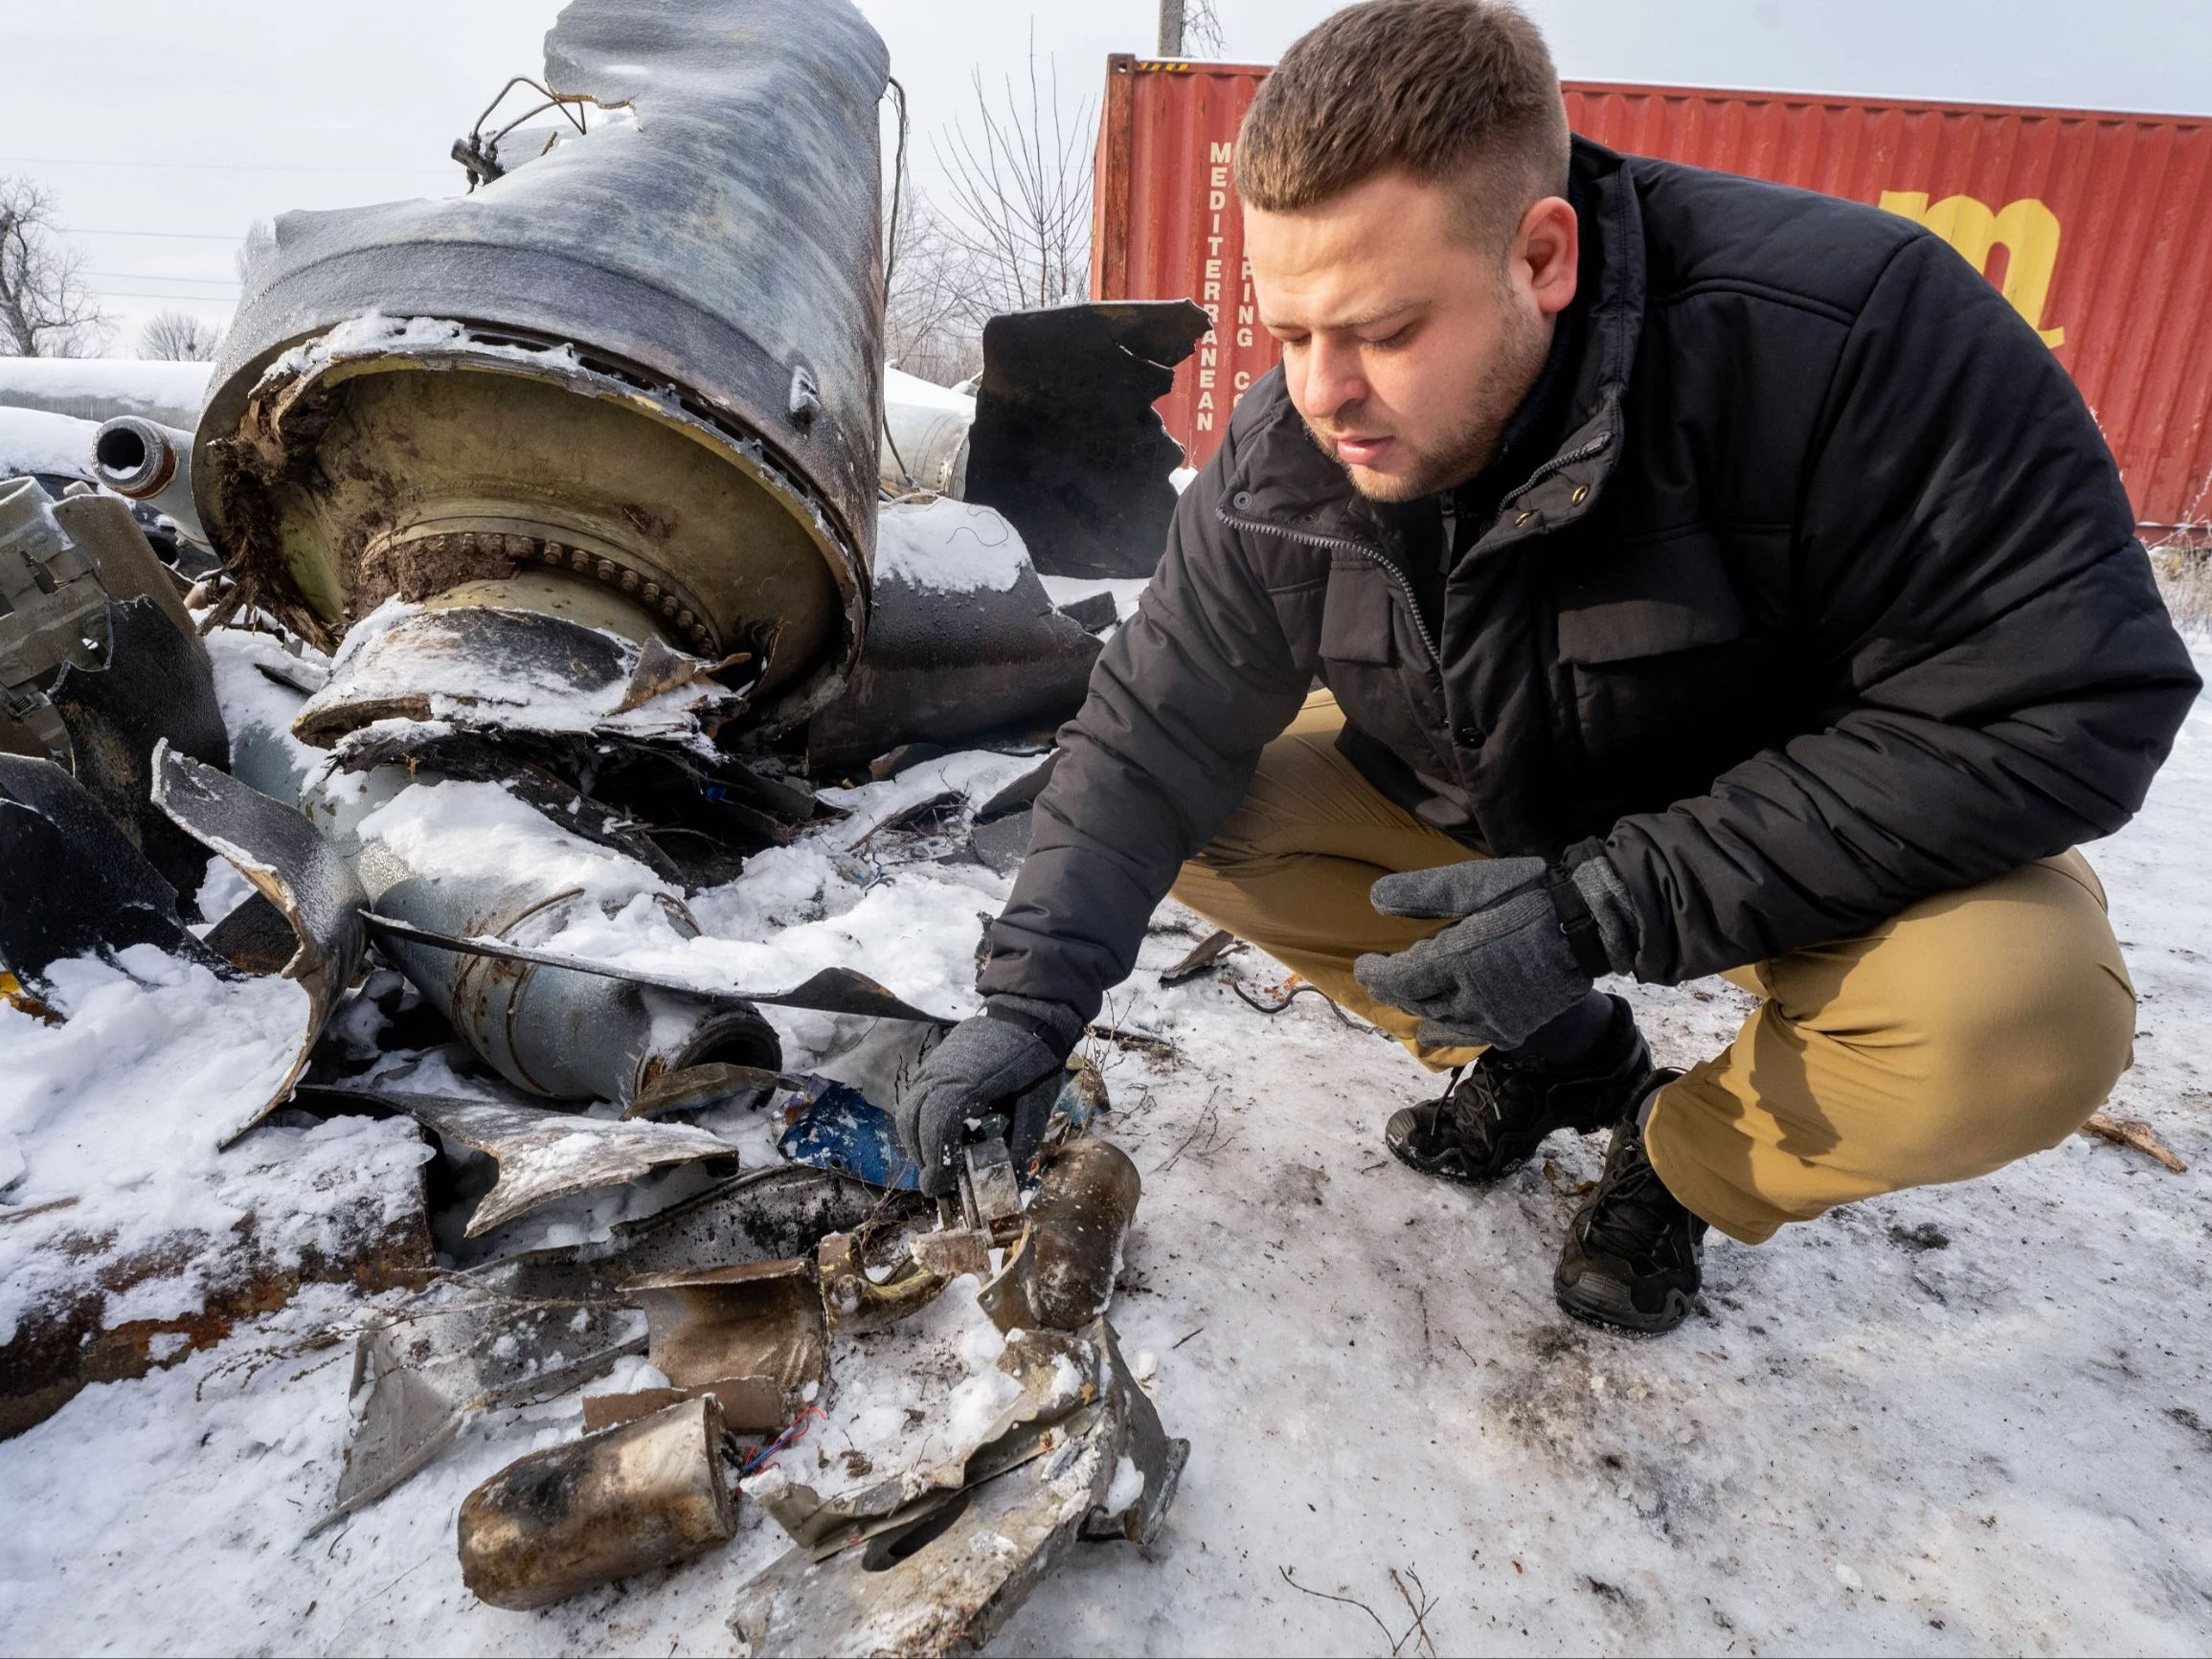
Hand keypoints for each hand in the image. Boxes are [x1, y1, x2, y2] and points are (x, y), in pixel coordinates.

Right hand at [895, 995, 1083, 1195]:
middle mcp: (941, 1072)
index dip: (936, 1162)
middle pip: (912, 1120)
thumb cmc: (1037, 1061)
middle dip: (922, 1155)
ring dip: (916, 1140)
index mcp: (967, 1083)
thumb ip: (1018, 1146)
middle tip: (939, 1180)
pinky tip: (939, 1134)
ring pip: (908, 1108)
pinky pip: (915, 1095)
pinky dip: (919, 1121)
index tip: (942, 1187)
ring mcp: (934, 1064)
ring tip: (937, 1160)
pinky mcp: (933, 1062)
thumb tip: (1005, 1183)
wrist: (1030, 1015)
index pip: (936, 1128)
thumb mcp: (1036, 1108)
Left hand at [1353, 854, 1636, 1049]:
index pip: (1399, 979)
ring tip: (1410, 1011)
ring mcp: (1494, 1017)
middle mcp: (1469, 996)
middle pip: (1418, 1003)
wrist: (1589, 926)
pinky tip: (1449, 1032)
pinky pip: (1475, 1038)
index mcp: (1455, 960)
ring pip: (1443, 1025)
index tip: (1363, 966)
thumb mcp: (1474, 883)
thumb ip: (1423, 893)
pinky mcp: (1516, 1027)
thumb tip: (1375, 901)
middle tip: (1382, 984)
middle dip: (1395, 993)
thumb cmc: (1531, 895)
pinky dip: (1454, 1035)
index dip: (1375, 975)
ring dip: (1421, 1016)